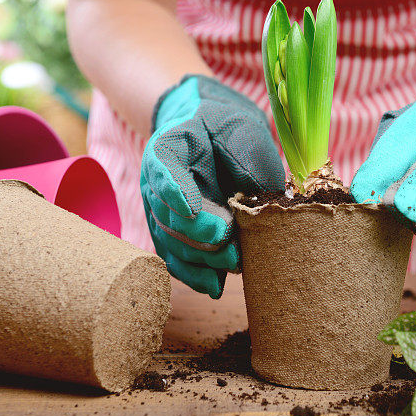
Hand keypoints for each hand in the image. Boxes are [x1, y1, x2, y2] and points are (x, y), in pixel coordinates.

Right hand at [141, 75, 284, 297]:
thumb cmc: (228, 129)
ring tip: (234, 265)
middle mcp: (156, 183)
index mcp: (168, 147)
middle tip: (230, 245)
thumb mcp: (242, 129)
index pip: (162, 168)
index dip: (174, 190)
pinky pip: (177, 259)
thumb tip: (259, 209)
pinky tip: (215, 286)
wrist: (211, 132)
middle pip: (168, 215)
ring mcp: (161, 212)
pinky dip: (194, 275)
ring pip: (172, 242)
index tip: (191, 208)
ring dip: (202, 259)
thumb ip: (248, 163)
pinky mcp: (173, 235)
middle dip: (199, 235)